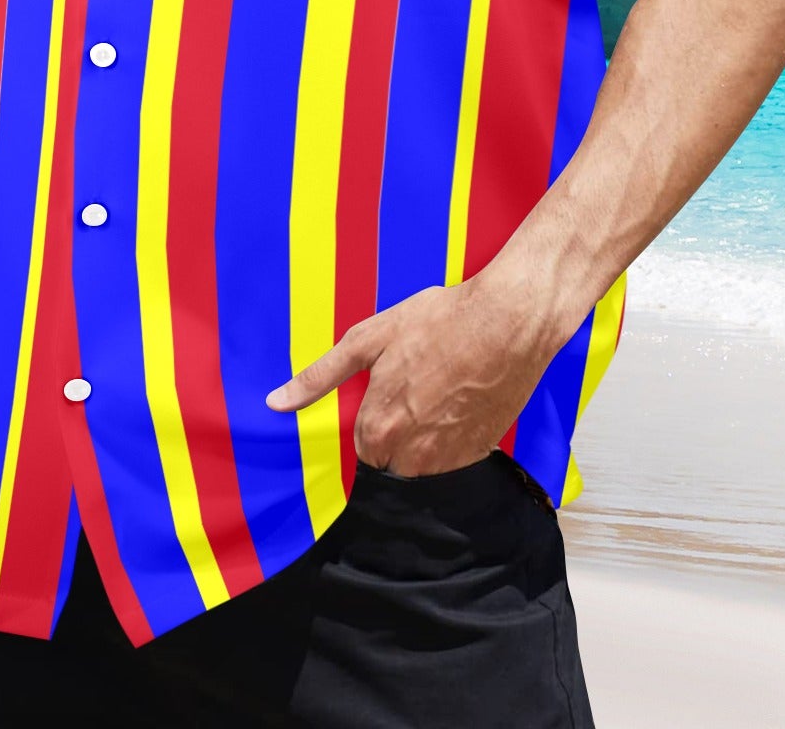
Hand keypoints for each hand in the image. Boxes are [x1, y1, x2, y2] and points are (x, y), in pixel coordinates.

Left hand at [263, 276, 559, 476]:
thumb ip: (320, 376)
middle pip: (390, 459)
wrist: (509, 322)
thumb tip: (276, 403)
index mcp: (379, 429)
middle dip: (394, 431)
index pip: (360, 447)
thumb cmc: (437, 323)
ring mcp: (452, 458)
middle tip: (412, 387)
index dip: (370, 417)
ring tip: (436, 390)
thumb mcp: (368, 339)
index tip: (384, 392)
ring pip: (422, 463)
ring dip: (422, 437)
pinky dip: (452, 436)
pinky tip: (458, 399)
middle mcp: (414, 455)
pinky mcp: (482, 451)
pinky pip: (454, 458)